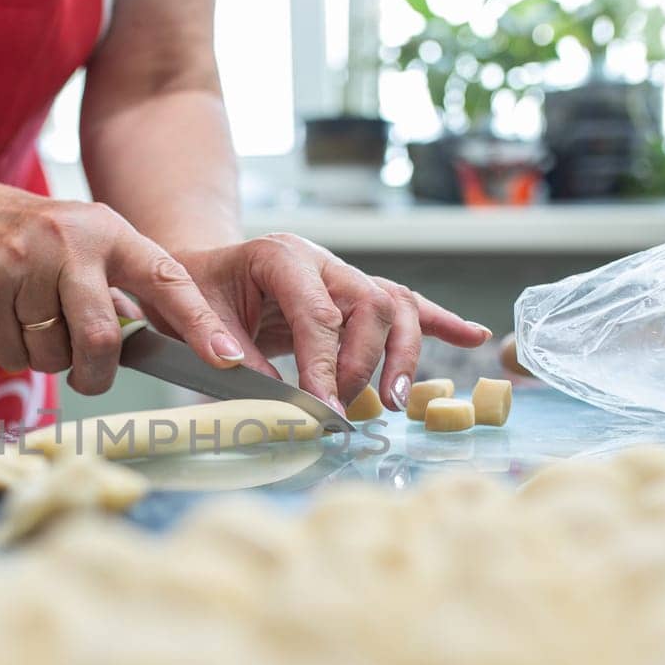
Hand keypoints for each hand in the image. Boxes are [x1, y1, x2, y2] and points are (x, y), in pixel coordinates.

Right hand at [0, 179, 244, 394]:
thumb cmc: (27, 239)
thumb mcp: (82, 243)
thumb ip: (120, 284)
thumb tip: (170, 346)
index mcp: (109, 230)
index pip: (167, 279)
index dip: (200, 323)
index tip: (228, 359)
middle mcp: (71, 241)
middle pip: (101, 338)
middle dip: (95, 372)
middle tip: (87, 373)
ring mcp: (24, 261)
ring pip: (53, 354)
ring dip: (46, 358)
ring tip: (30, 321)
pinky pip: (12, 355)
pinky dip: (11, 353)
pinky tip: (1, 317)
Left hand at [160, 234, 491, 412]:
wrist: (200, 267)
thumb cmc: (195, 289)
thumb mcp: (191, 315)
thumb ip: (226, 351)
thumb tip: (271, 397)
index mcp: (280, 256)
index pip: (317, 313)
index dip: (323, 365)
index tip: (322, 409)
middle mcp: (322, 261)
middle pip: (369, 306)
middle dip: (363, 363)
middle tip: (344, 409)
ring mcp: (344, 274)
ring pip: (394, 306)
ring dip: (402, 355)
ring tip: (396, 400)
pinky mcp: (356, 293)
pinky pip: (406, 304)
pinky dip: (439, 322)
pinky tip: (473, 336)